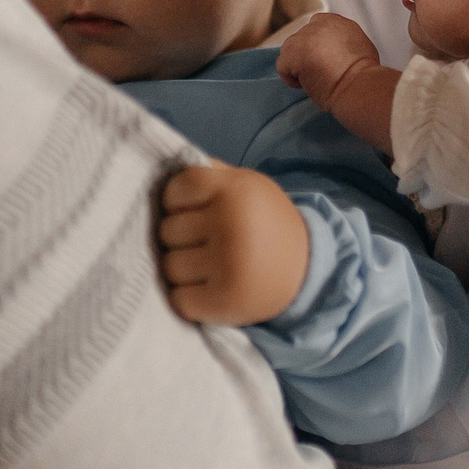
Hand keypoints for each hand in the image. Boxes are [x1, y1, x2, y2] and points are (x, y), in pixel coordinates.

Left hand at [157, 164, 311, 326]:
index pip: (174, 190)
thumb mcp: (245, 185)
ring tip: (209, 268)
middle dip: (180, 239)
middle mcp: (232, 224)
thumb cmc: (263, 222)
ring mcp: (229, 264)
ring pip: (169, 267)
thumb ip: (208, 174)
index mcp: (235, 190)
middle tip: (206, 243)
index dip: (177, 203)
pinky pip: (179, 300)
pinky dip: (189, 299)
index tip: (193, 211)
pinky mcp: (227, 300)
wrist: (307, 269)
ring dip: (183, 271)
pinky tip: (210, 290)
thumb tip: (160, 168)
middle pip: (167, 232)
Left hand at [277, 14, 378, 107]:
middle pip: (302, 40)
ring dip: (299, 66)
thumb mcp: (358, 45)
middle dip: (307, 56)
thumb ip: (341, 41)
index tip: (327, 62)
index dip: (318, 48)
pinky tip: (308, 84)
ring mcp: (302, 36)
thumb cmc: (363, 74)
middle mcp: (317, 23)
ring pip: (290, 52)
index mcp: (335, 21)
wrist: (358, 84)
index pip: (316, 30)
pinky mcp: (291, 52)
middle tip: (322, 73)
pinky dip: (292, 79)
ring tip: (317, 78)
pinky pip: (283, 67)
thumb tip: (333, 51)